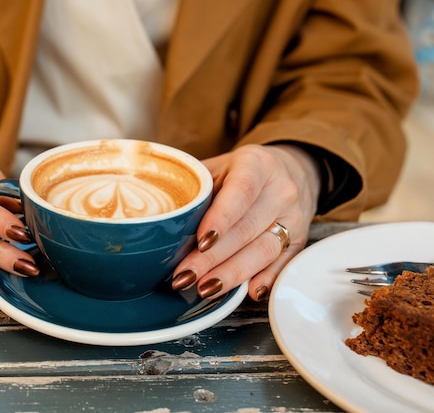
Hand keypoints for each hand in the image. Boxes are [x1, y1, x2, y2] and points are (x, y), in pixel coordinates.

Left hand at [171, 144, 320, 300]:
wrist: (292, 171)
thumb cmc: (242, 172)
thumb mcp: (219, 166)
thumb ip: (195, 186)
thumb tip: (157, 214)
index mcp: (257, 164)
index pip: (241, 192)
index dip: (221, 218)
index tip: (200, 241)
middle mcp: (281, 190)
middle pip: (247, 229)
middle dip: (213, 258)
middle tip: (184, 276)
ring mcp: (294, 217)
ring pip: (264, 250)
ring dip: (233, 274)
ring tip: (204, 288)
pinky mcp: (299, 240)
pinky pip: (284, 263)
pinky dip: (267, 279)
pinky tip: (249, 292)